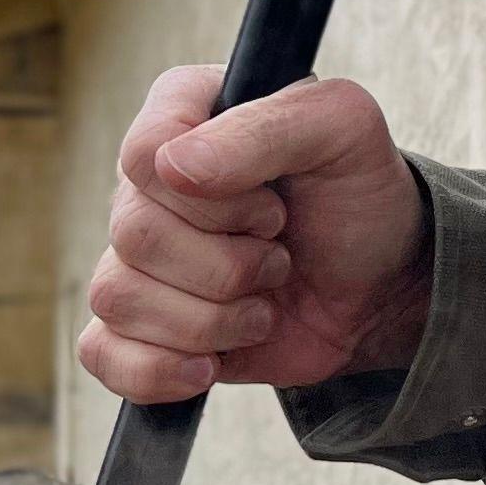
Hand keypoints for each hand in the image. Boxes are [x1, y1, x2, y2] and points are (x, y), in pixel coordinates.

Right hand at [78, 67, 432, 401]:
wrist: (382, 288)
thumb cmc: (360, 196)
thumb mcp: (343, 130)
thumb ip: (266, 127)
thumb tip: (173, 167)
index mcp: (183, 114)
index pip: (143, 154)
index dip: (212, 198)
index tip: (272, 206)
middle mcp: (148, 184)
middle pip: (135, 235)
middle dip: (228, 265)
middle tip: (279, 255)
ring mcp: (139, 257)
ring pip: (120, 297)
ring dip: (211, 319)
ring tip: (262, 306)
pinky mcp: (142, 325)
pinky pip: (103, 354)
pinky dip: (158, 369)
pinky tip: (210, 364)